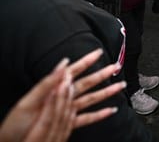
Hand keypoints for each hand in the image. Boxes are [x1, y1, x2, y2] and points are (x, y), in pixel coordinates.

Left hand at [0, 49, 123, 141]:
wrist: (12, 141)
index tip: (98, 52)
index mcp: (54, 88)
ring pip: (91, 99)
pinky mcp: (66, 123)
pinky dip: (100, 115)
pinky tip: (111, 110)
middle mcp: (62, 98)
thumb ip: (48, 83)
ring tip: (119, 86)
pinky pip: (87, 119)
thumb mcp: (30, 99)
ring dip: (106, 92)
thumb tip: (64, 65)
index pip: (73, 71)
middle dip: (102, 74)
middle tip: (116, 67)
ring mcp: (66, 110)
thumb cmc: (16, 123)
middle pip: (87, 83)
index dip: (86, 61)